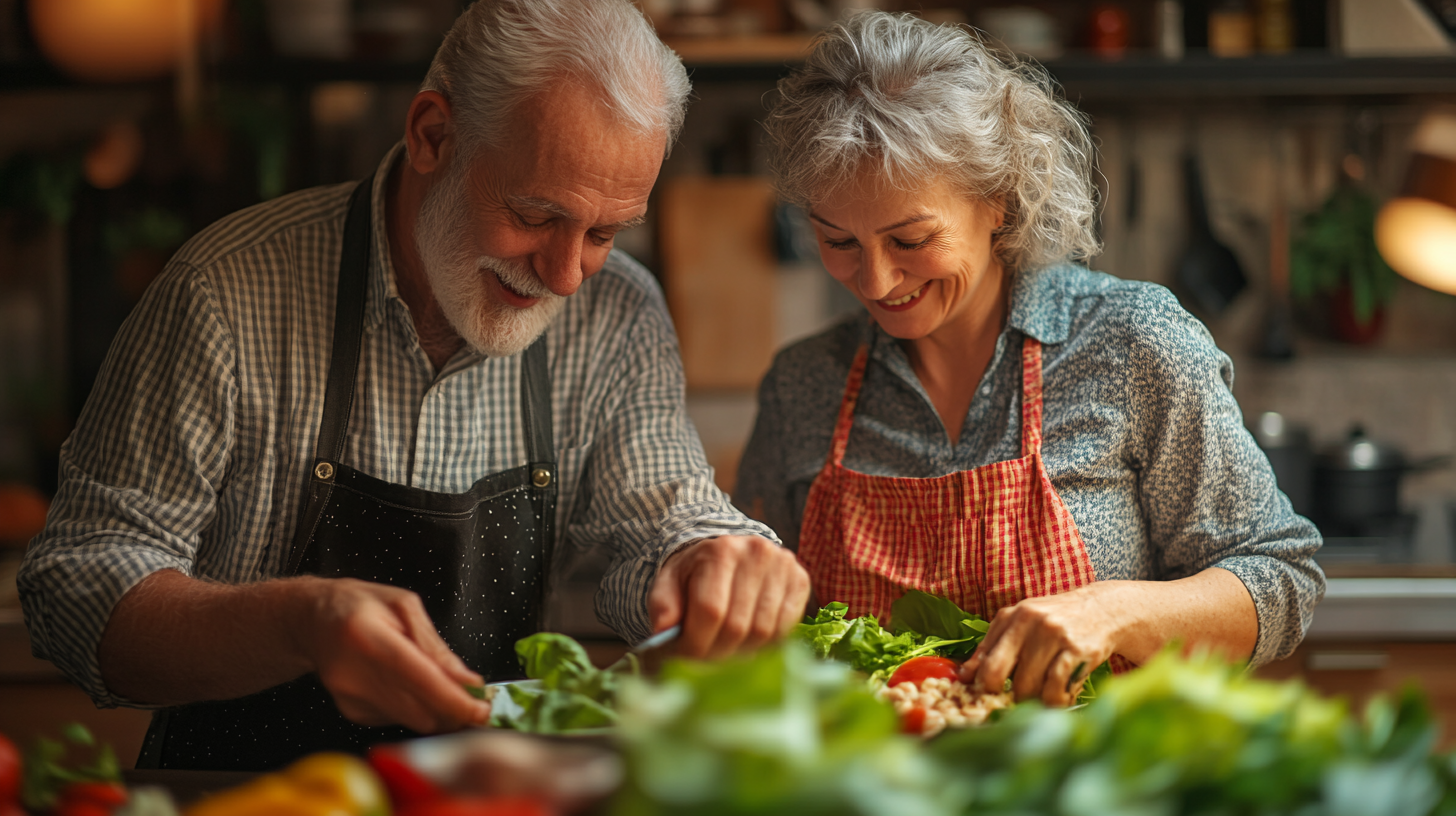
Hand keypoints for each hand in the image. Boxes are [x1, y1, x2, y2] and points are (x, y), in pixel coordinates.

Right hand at [304, 577, 490, 731]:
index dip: (457, 701)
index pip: (422, 681)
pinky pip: (398, 719)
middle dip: (455, 710)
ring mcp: (350, 698)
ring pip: (412, 720)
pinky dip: (415, 708)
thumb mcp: (403, 605)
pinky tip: (410, 684)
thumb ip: (435, 645)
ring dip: (438, 710)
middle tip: (474, 697)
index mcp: (369, 638)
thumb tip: (466, 680)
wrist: (311, 620)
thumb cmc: (359, 605)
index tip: (483, 708)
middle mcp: (355, 674)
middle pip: (420, 712)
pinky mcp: (352, 712)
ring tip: (444, 685)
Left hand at [647, 536, 810, 659]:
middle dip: (716, 654)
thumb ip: (663, 606)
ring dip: (741, 653)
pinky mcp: (801, 580)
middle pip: (738, 625)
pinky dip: (765, 645)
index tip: (684, 660)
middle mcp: (756, 552)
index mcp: (720, 551)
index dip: (696, 644)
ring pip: (763, 632)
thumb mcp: (668, 583)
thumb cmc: (695, 573)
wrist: (729, 554)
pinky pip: (785, 629)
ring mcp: (783, 565)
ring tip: (723, 654)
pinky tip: (747, 643)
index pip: (710, 610)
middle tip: (702, 666)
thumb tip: (664, 632)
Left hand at [958, 582, 1130, 706]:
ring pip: (1029, 687)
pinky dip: (1055, 701)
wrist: (1103, 608)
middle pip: (1000, 675)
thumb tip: (964, 677)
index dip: (983, 686)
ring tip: (1043, 698)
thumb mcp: (1020, 626)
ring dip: (1034, 701)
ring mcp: (1054, 635)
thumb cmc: (1055, 622)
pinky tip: (1060, 697)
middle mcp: (1029, 622)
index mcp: (1011, 617)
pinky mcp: (1077, 649)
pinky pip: (1056, 689)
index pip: (984, 660)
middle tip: (1017, 702)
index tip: (991, 698)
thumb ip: (992, 649)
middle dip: (1005, 696)